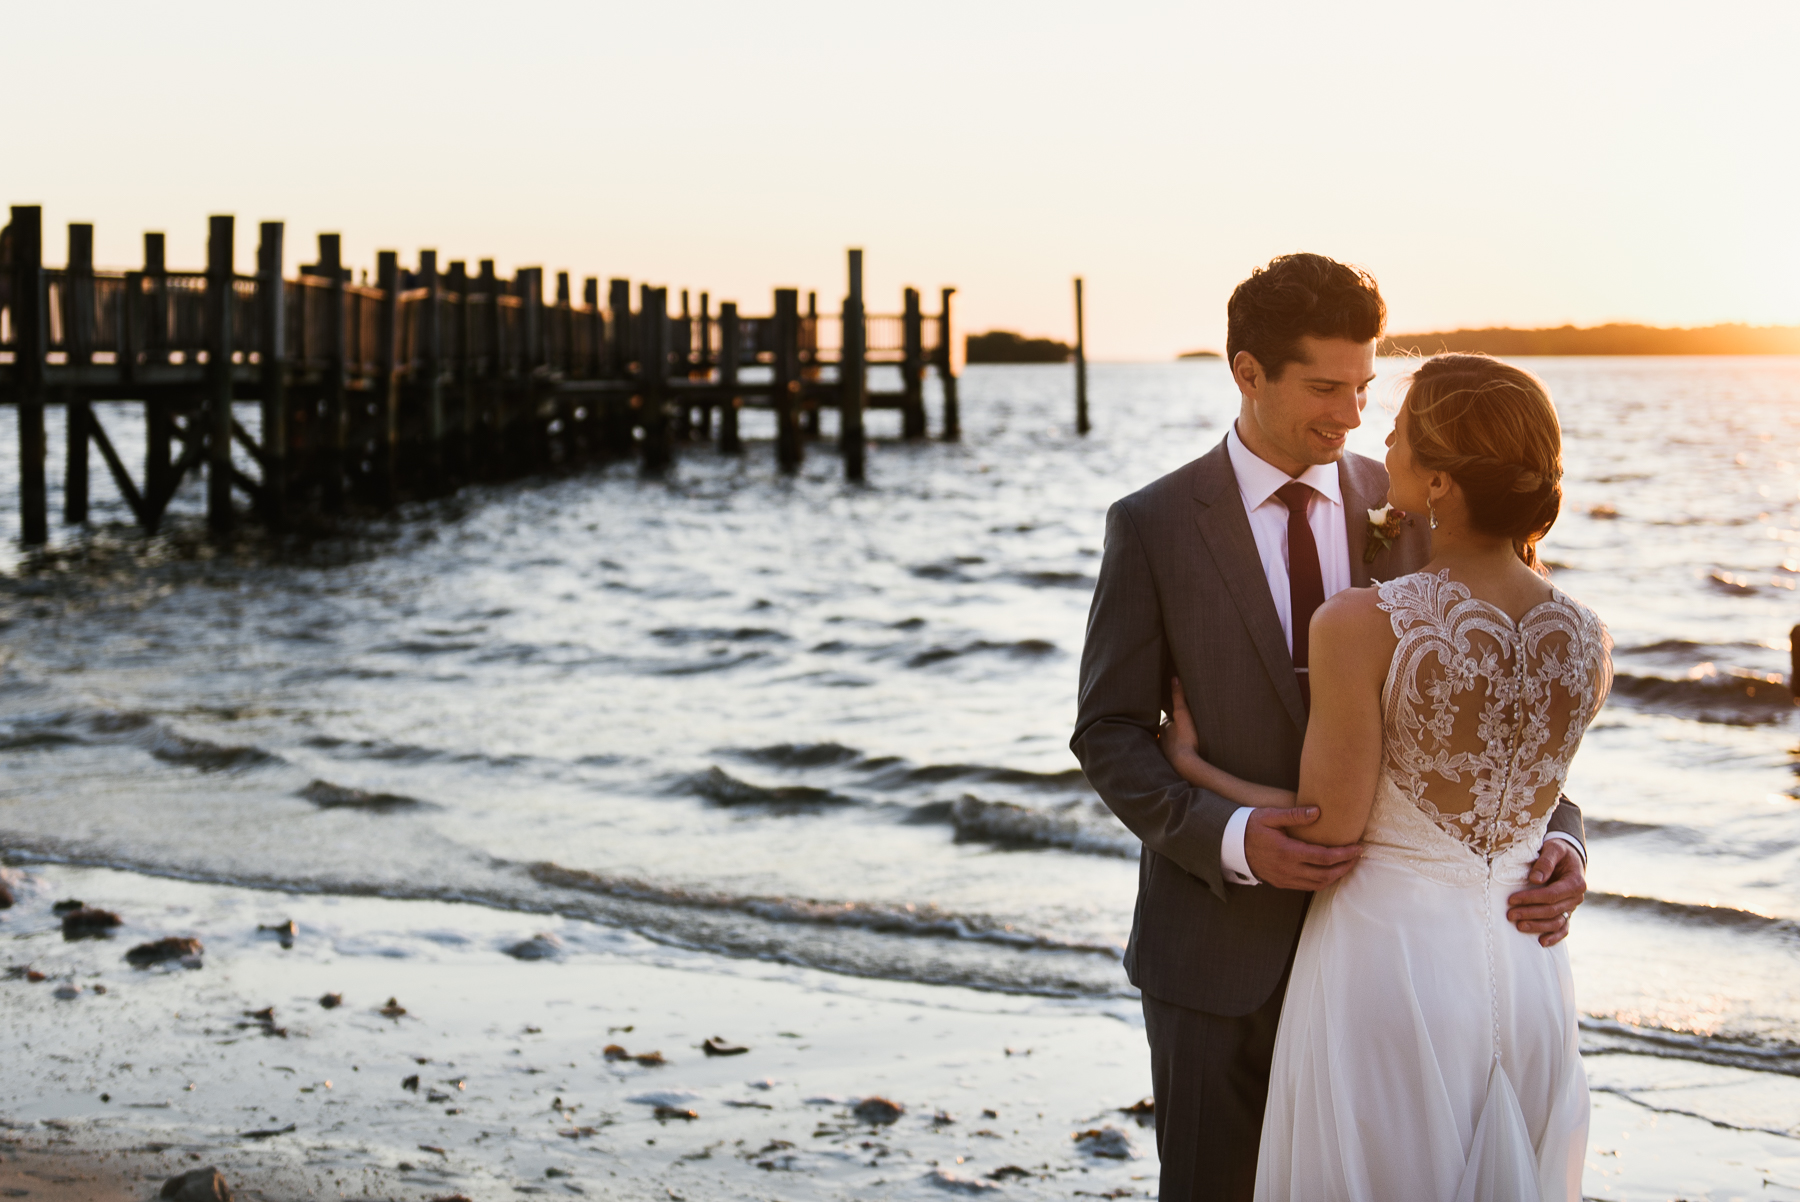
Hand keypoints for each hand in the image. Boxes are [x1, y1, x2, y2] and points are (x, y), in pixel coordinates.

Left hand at [1159, 677, 1200, 770]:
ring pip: (1164, 742)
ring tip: (1171, 739)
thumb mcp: (1183, 715)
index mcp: (1164, 725)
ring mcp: (1164, 750)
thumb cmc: (1185, 739)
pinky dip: (1169, 753)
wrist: (1185, 765)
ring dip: (1166, 739)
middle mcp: (1161, 737)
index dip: (1163, 710)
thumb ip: (1178, 697)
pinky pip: (1168, 755)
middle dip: (1165, 726)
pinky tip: (1171, 756)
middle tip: (1168, 723)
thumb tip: (1174, 677)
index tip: (1163, 704)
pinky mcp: (1169, 762)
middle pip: (1162, 729)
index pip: (1161, 715)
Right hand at [1243, 806, 1360, 890]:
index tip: (1358, 847)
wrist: (1230, 845)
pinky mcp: (1281, 883)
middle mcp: (1288, 869)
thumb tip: (1318, 812)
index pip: (1324, 857)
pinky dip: (1322, 881)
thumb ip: (1294, 815)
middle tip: (1357, 856)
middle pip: (1325, 875)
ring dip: (1335, 876)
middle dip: (1345, 867)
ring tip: (1347, 864)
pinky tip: (1328, 871)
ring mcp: (1284, 879)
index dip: (1344, 854)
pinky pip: (1307, 887)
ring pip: (1317, 884)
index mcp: (1287, 852)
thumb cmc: (1251, 827)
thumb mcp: (1270, 816)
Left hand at [1506, 838, 1585, 947]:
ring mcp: (1572, 907)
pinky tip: (1542, 942)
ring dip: (1538, 926)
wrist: (1568, 857)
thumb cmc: (1558, 851)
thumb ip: (1546, 861)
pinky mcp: (1566, 912)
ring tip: (1518, 926)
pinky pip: (1563, 928)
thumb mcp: (1554, 848)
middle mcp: (1576, 897)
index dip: (1532, 898)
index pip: (1552, 895)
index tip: (1512, 899)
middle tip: (1510, 915)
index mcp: (1575, 882)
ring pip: (1556, 922)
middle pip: (1552, 910)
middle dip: (1530, 913)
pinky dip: (1555, 937)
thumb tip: (1535, 879)